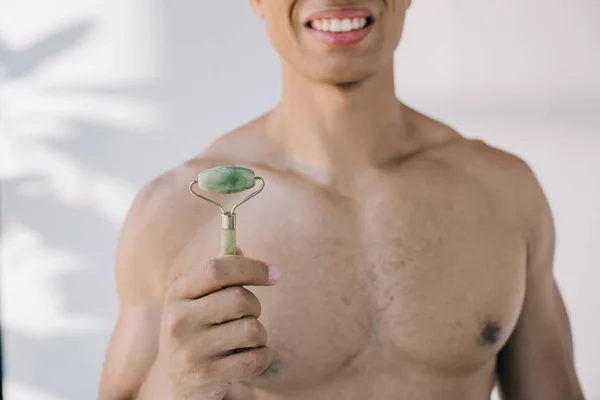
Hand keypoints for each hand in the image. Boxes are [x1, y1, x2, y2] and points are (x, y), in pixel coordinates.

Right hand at [145, 248, 279, 399]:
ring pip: (252, 330)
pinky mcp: (208, 375)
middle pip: (240, 299)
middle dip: (255, 306)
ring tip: (243, 341)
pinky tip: (249, 358)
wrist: (176, 381)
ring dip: (259, 334)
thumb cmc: (196, 329)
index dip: (251, 268)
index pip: (217, 268)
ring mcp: (191, 350)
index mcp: (177, 293)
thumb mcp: (197, 299)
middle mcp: (179, 320)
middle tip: (249, 315)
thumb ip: (219, 273)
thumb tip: (240, 249)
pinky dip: (263, 356)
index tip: (275, 274)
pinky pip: (257, 358)